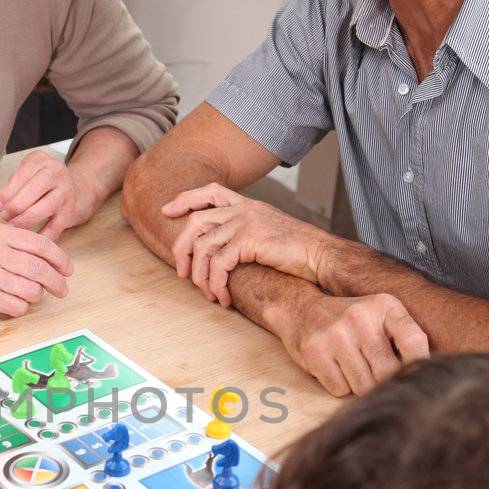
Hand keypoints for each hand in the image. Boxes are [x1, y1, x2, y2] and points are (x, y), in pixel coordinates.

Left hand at [0, 150, 97, 239]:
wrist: (73, 189)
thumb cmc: (41, 182)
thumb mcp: (27, 173)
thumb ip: (13, 185)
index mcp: (42, 160)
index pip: (24, 174)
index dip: (8, 192)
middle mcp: (57, 173)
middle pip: (35, 190)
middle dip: (15, 206)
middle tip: (4, 216)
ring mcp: (66, 193)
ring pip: (46, 207)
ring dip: (26, 219)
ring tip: (13, 225)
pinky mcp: (70, 212)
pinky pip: (55, 226)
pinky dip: (41, 235)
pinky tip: (28, 239)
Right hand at [0, 221, 70, 316]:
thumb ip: (11, 241)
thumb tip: (45, 254)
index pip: (39, 244)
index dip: (60, 259)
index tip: (67, 269)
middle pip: (39, 269)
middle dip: (56, 282)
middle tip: (61, 289)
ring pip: (30, 290)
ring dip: (35, 296)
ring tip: (30, 295)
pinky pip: (15, 306)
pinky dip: (20, 308)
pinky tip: (13, 304)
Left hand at [163, 185, 329, 303]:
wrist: (321, 256)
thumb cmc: (298, 252)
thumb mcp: (269, 232)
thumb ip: (246, 232)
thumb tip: (222, 251)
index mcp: (248, 205)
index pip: (209, 191)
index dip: (185, 199)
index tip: (167, 210)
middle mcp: (244, 209)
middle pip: (196, 220)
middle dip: (181, 248)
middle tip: (181, 273)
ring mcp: (247, 222)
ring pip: (204, 247)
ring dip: (201, 276)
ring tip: (208, 293)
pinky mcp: (250, 240)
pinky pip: (219, 264)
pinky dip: (216, 284)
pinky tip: (223, 297)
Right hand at [279, 292, 428, 396]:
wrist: (300, 310)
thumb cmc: (348, 321)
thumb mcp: (379, 315)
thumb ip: (403, 338)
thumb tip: (427, 374)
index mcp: (385, 306)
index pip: (414, 342)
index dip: (418, 365)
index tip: (413, 375)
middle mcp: (361, 317)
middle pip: (388, 372)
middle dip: (382, 380)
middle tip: (373, 372)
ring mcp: (337, 334)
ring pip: (363, 386)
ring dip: (358, 384)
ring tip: (351, 367)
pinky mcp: (316, 351)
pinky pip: (339, 389)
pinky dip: (339, 385)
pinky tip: (334, 368)